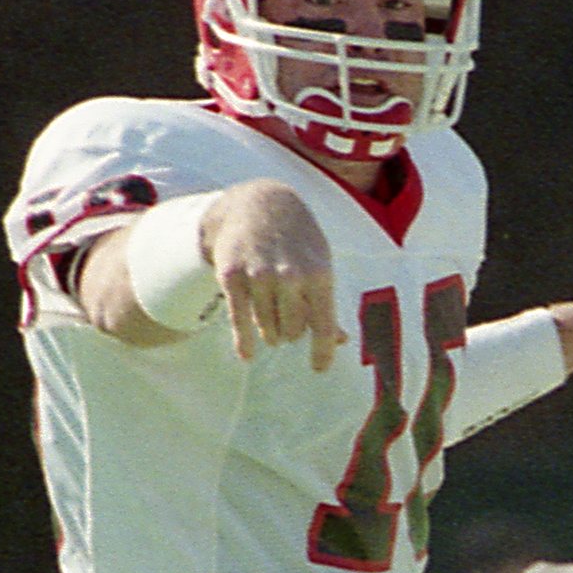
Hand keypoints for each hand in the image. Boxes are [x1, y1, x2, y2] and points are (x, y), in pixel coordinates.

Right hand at [198, 179, 342, 368]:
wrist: (258, 203)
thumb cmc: (296, 240)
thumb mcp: (320, 263)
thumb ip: (325, 303)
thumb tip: (341, 341)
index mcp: (318, 273)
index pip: (324, 324)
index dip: (323, 351)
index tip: (320, 368)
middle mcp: (290, 275)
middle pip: (293, 331)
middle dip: (292, 332)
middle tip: (289, 322)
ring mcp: (259, 275)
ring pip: (267, 328)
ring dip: (270, 332)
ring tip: (272, 322)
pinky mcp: (232, 276)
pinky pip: (239, 320)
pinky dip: (243, 342)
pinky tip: (246, 355)